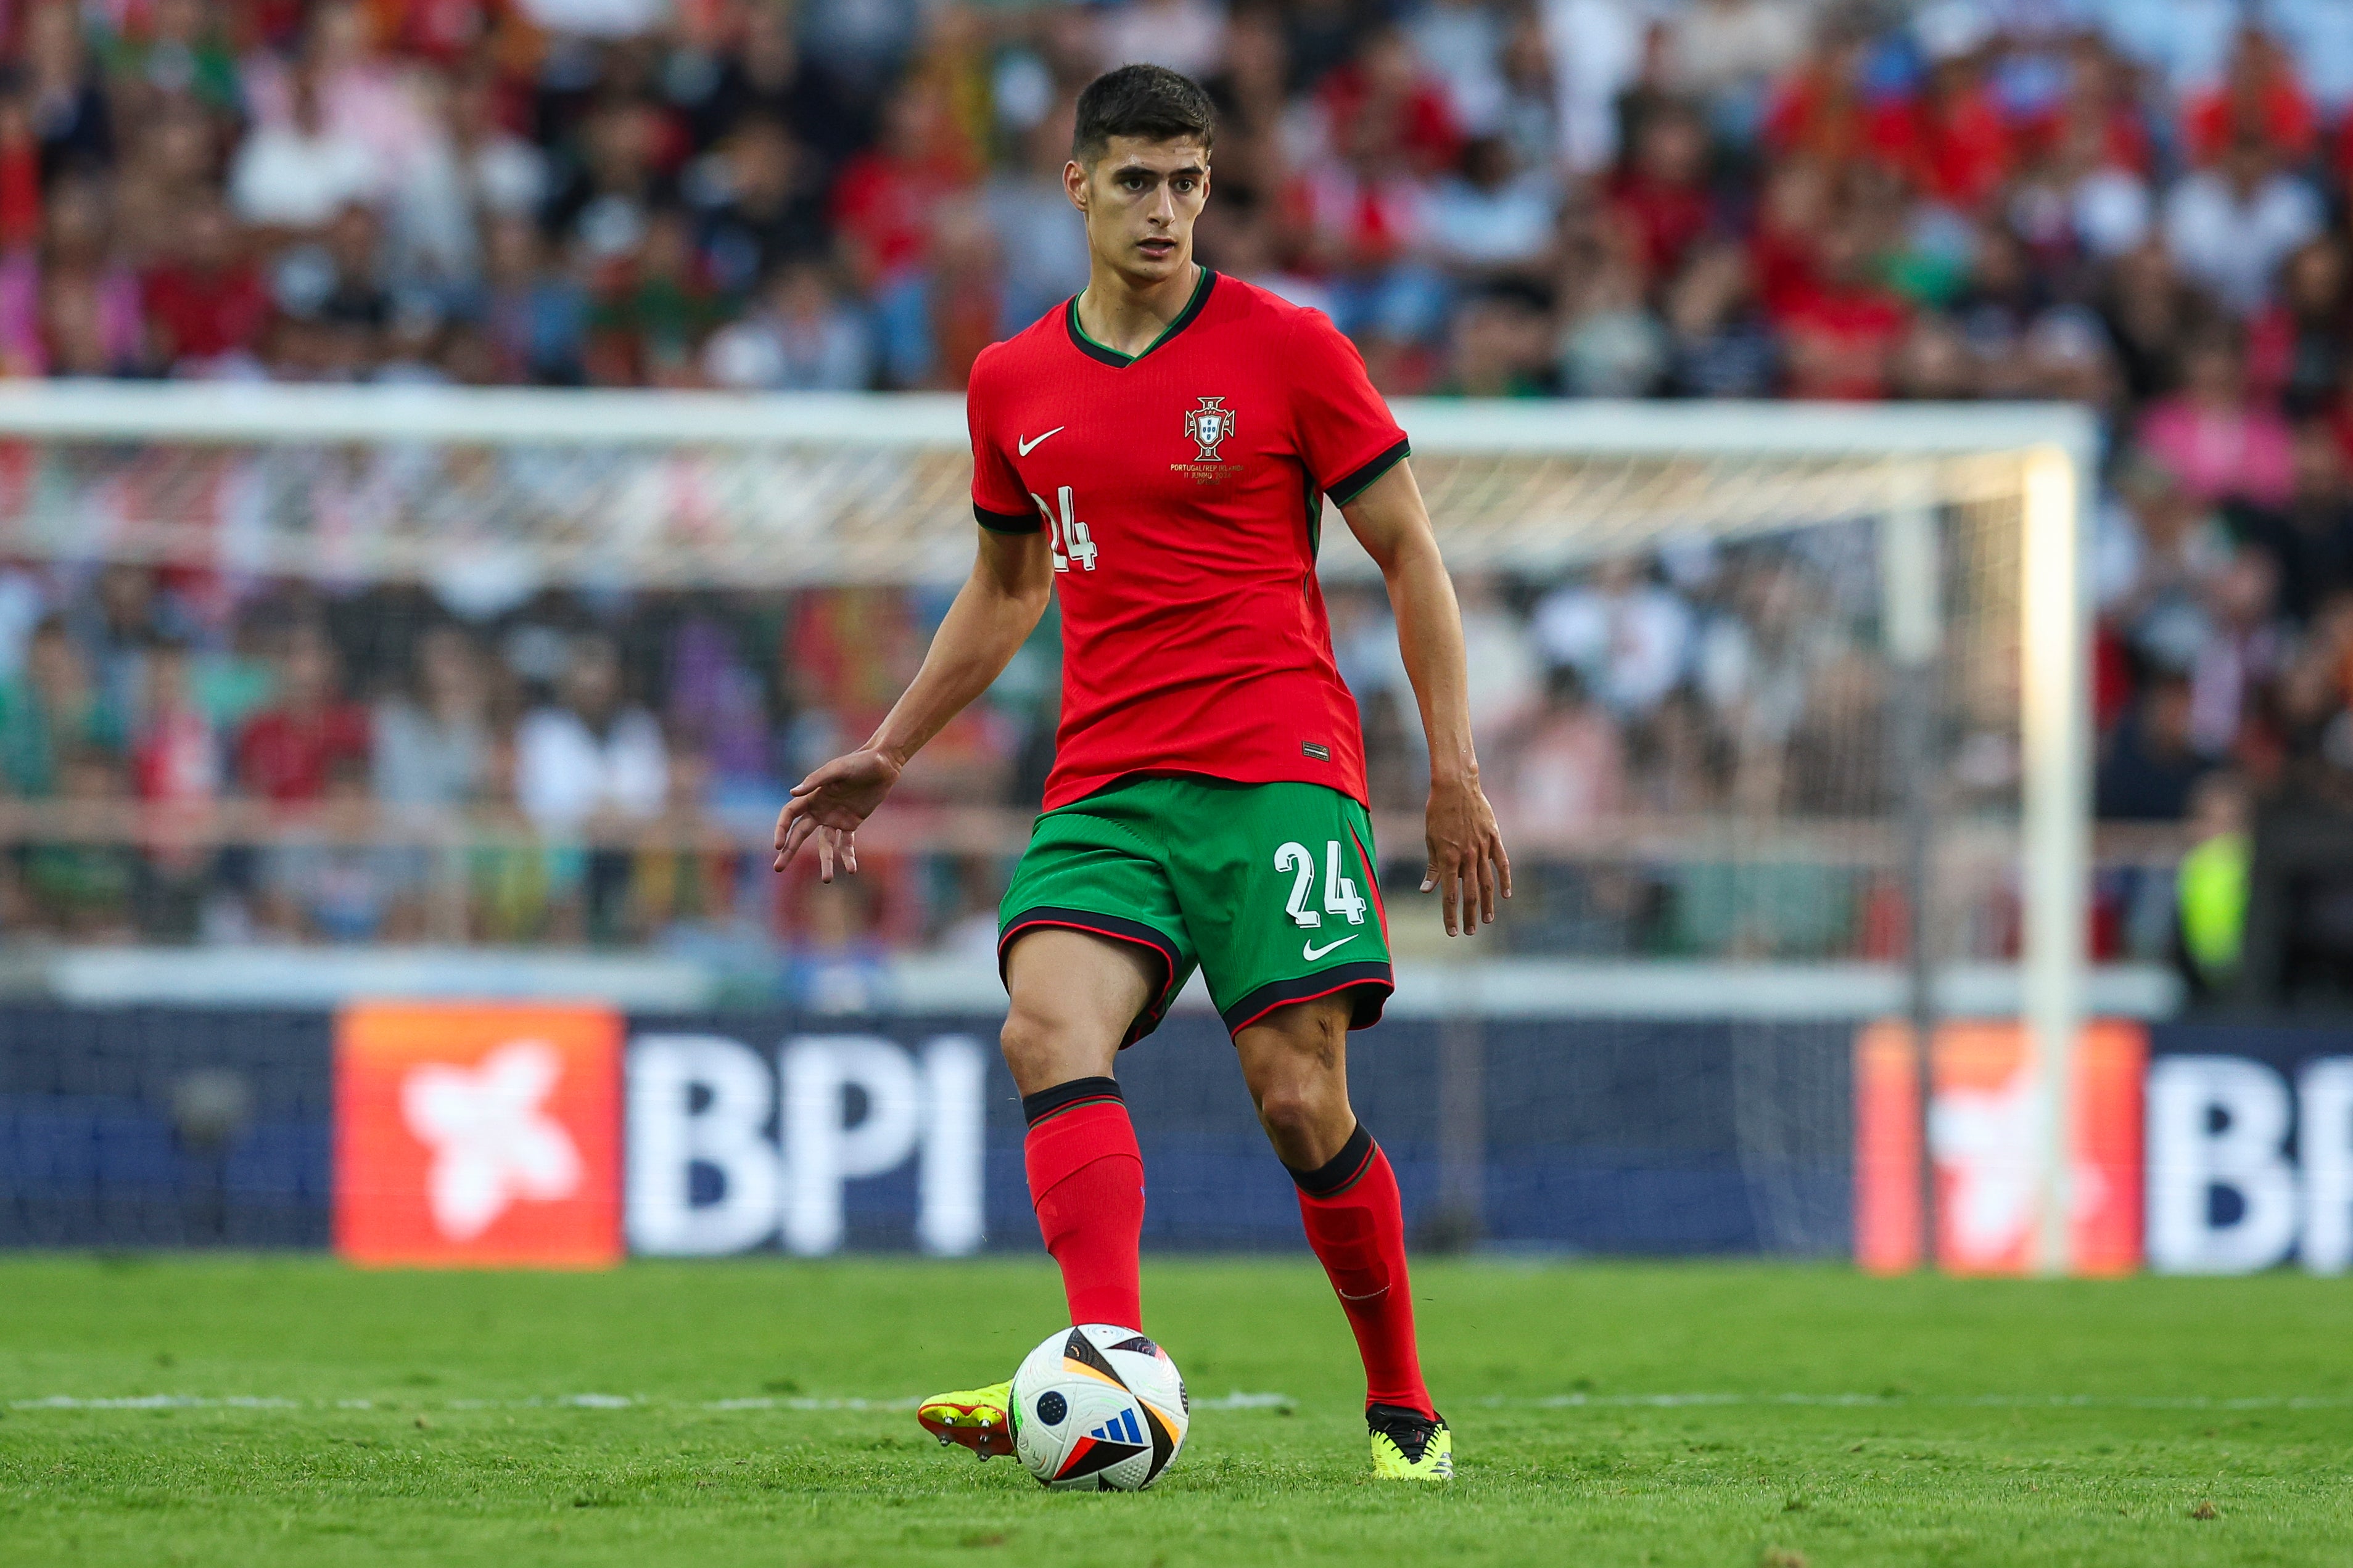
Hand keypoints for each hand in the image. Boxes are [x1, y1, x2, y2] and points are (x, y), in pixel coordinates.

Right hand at [772, 747, 902, 881]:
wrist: (883, 764)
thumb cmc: (859, 762)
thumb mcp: (838, 769)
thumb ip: (816, 780)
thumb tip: (792, 792)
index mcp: (812, 795)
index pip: (790, 814)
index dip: (781, 829)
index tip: (778, 846)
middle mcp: (820, 809)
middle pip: (799, 833)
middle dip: (789, 850)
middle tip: (778, 868)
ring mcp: (835, 817)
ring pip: (825, 844)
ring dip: (825, 861)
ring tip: (827, 879)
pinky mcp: (851, 822)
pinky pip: (846, 843)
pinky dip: (848, 856)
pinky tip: (851, 870)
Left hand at [1421, 773, 1510, 936]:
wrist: (1456, 786)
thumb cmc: (1438, 812)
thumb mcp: (1430, 840)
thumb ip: (1432, 867)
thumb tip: (1427, 890)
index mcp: (1447, 859)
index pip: (1449, 895)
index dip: (1450, 916)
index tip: (1452, 932)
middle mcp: (1466, 857)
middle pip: (1470, 894)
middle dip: (1469, 915)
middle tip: (1470, 932)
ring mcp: (1482, 848)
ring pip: (1487, 882)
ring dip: (1487, 904)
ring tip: (1487, 920)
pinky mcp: (1494, 838)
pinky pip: (1501, 863)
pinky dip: (1504, 880)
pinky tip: (1505, 895)